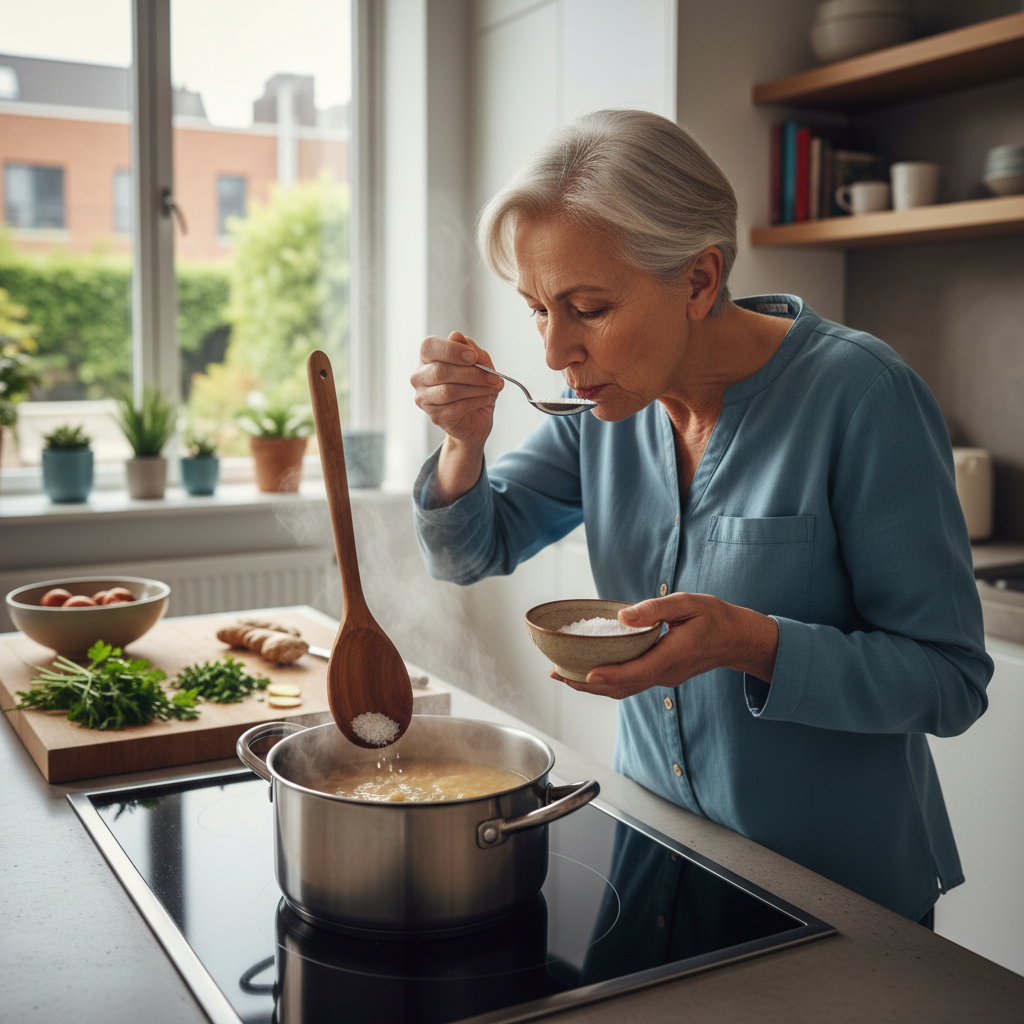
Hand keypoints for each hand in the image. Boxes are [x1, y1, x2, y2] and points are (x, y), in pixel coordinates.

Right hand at [410, 331, 503, 448]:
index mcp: (428, 358)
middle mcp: (420, 377)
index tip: (473, 357)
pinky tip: (487, 398)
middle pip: (441, 371)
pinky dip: (476, 401)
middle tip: (493, 377)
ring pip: (448, 391)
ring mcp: (424, 398)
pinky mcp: (435, 416)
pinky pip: (456, 407)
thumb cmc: (475, 385)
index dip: (451, 350)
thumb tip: (456, 336)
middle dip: (472, 373)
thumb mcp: (479, 362)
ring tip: (493, 388)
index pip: (429, 347)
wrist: (477, 416)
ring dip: (477, 388)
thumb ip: (470, 349)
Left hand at [553, 592, 778, 699]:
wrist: (737, 639)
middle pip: (621, 686)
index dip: (608, 675)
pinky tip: (589, 673)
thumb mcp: (689, 603)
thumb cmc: (715, 617)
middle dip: (586, 683)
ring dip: (593, 686)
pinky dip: (607, 681)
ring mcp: (663, 678)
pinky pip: (630, 684)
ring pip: (623, 689)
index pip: (636, 671)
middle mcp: (665, 673)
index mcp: (672, 656)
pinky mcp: (661, 676)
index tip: (583, 674)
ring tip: (562, 676)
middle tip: (555, 675)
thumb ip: (656, 609)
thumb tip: (625, 616)